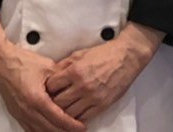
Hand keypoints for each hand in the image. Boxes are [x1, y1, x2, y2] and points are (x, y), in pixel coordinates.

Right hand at [0, 13, 83, 131]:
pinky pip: (30, 129)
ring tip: (65, 131)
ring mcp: (20, 114)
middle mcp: (28, 110)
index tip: (83, 127)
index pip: (59, 119)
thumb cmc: (21, 61)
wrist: (0, 61)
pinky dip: (42, 131)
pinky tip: (49, 130)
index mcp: (37, 99)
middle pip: (51, 130)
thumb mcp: (47, 67)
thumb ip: (62, 79)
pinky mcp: (16, 113)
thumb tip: (75, 85)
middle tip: (78, 131)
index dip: (73, 125)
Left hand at [46, 24, 160, 122]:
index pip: (51, 86)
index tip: (47, 89)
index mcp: (74, 71)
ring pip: (70, 114)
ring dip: (64, 112)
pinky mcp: (102, 105)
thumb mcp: (79, 54)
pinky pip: (84, 117)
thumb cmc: (104, 54)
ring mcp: (93, 97)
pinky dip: (77, 118)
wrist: (125, 58)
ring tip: (63, 108)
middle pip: (58, 102)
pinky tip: (75, 113)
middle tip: (51, 101)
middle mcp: (82, 86)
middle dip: (52, 102)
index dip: (47, 89)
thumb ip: (64, 65)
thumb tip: (52, 73)